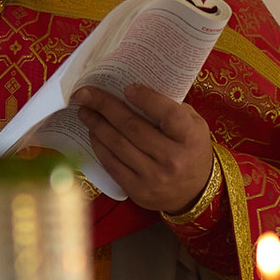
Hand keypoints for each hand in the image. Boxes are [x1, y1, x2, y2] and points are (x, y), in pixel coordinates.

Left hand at [72, 84, 214, 215]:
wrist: (194, 192)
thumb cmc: (190, 149)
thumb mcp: (193, 125)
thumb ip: (171, 108)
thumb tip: (134, 90)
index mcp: (190, 138)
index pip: (168, 114)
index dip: (146, 99)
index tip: (127, 88)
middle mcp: (172, 158)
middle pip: (132, 127)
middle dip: (105, 106)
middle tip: (86, 93)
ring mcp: (153, 176)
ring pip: (117, 144)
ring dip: (96, 125)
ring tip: (84, 111)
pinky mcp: (137, 190)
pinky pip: (111, 163)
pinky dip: (99, 145)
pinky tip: (93, 132)